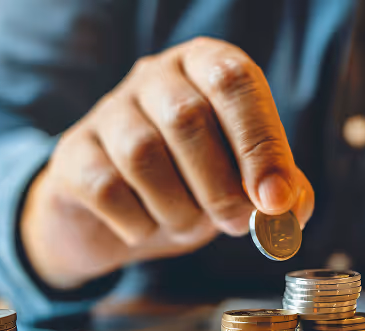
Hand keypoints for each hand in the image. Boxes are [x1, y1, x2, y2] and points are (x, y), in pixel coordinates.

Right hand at [22, 37, 314, 288]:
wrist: (111, 215)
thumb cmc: (185, 188)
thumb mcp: (238, 183)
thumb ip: (277, 190)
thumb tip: (291, 207)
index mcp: (203, 68)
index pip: (234, 81)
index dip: (259, 141)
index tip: (274, 200)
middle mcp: (153, 78)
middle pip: (187, 118)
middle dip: (219, 186)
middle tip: (235, 224)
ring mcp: (107, 113)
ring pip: (143, 154)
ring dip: (176, 208)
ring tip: (185, 225)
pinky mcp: (72, 154)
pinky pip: (106, 187)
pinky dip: (136, 222)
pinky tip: (143, 228)